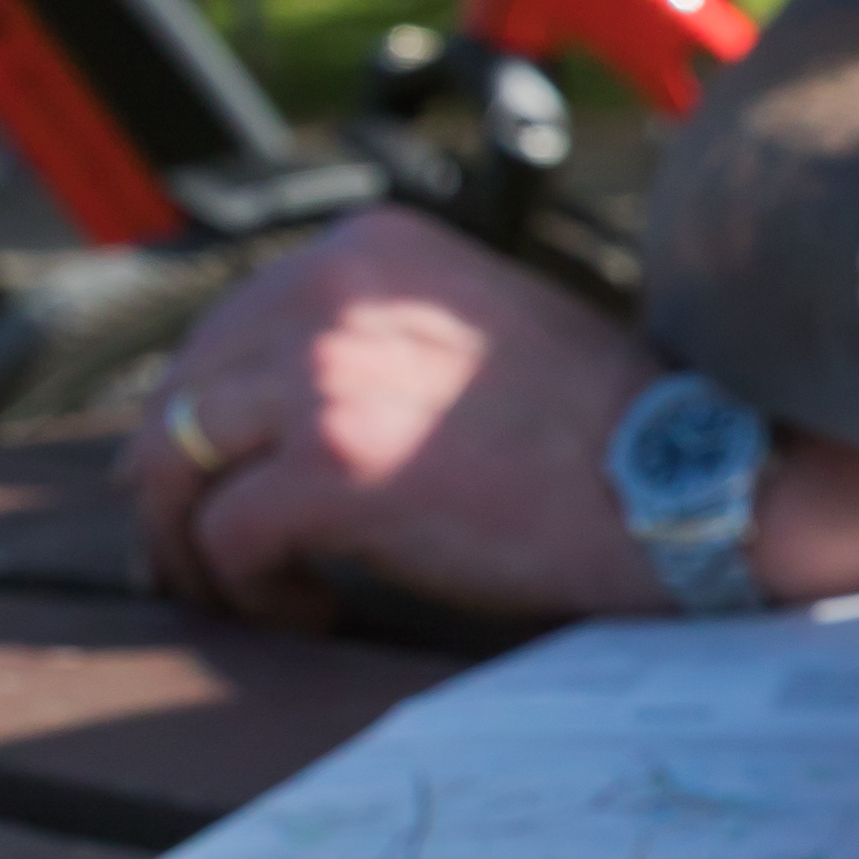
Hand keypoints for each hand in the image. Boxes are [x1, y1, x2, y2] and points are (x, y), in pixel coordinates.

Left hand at [127, 208, 682, 629]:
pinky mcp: (332, 465)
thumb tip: (287, 413)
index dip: (205, 417)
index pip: (228, 324)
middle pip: (183, 391)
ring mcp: (324, 373)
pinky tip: (306, 612)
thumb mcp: (480, 323)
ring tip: (236, 595)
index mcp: (368, 247)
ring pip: (174, 461)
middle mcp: (332, 288)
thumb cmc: (608, 424)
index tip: (213, 483)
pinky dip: (248, 590)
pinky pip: (227, 537)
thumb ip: (386, 334)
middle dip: (174, 483)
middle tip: (195, 557)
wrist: (683, 476)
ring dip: (190, 543)